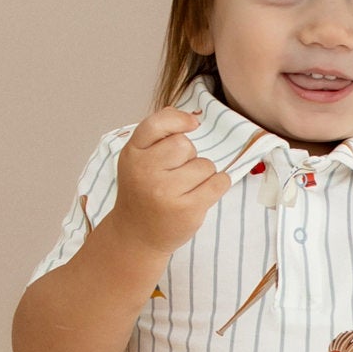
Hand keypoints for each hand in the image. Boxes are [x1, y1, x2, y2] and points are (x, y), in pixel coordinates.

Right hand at [112, 109, 230, 255]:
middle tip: (176, 173)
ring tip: (185, 188)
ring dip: (203, 174)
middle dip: (189, 156)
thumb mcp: (138, 159)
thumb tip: (192, 117)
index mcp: (132, 154)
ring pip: (205, 165)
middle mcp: (146, 171)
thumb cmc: (143, 191)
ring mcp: (166, 192)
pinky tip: (202, 193)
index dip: (178, 119)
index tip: (193, 124)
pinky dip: (218, 184)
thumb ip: (159, 136)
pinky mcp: (188, 209)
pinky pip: (220, 183)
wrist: (136, 234)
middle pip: (186, 145)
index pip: (157, 124)